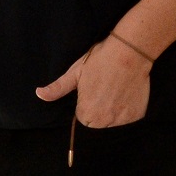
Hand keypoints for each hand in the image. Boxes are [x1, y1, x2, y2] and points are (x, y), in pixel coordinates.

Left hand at [35, 36, 150, 128]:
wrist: (129, 52)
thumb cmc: (100, 60)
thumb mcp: (75, 73)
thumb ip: (57, 88)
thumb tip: (39, 94)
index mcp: (86, 113)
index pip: (82, 117)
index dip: (86, 104)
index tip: (93, 90)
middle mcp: (104, 121)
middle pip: (97, 123)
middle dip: (99, 111)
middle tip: (104, 90)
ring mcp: (121, 119)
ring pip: (113, 123)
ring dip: (113, 113)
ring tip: (116, 92)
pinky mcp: (137, 115)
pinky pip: (128, 120)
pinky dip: (127, 111)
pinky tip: (126, 95)